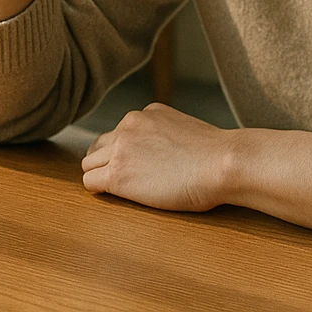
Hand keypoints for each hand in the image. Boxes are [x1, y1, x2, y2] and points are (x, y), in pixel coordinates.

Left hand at [81, 103, 234, 212]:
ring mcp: (121, 148)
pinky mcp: (117, 173)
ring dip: (101, 176)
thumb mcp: (186, 131)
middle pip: (100, 145)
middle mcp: (129, 124)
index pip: (120, 132)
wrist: (221, 163)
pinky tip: (114, 197)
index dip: (125, 152)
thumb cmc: (215, 156)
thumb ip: (166, 136)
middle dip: (107, 162)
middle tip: (124, 181)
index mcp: (147, 113)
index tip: (136, 166)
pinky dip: (98, 190)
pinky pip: (90, 181)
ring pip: (90, 163)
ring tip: (121, 191)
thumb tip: (163, 154)